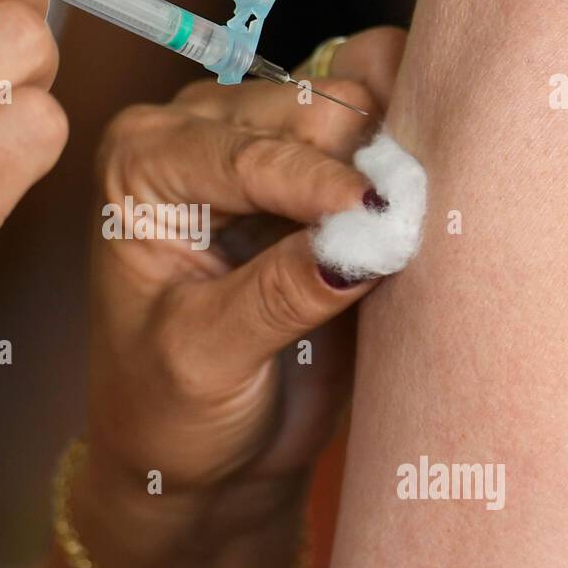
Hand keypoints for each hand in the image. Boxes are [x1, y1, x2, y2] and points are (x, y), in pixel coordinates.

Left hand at [80, 28, 407, 549]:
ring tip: (413, 219)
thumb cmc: (168, 409)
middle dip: (359, 160)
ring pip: (355, 114)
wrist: (204, 454)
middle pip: (307, 113)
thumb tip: (360, 237)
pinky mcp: (322, 174)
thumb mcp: (205, 360)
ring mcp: (265, 146)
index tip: (377, 211)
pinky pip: (381, 136)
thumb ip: (276, 294)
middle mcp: (198, 136)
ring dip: (391, 157)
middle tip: (402, 222)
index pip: (244, 155)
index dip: (315, 182)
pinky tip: (426, 201)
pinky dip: (407, 158)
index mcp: (142, 165)